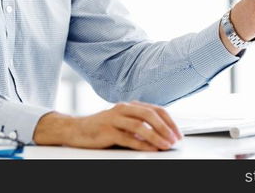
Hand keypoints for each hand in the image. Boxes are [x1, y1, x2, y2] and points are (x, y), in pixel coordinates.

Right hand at [33, 101, 182, 150]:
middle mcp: (123, 108)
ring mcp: (114, 118)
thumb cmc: (102, 128)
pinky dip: (141, 144)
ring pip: (140, 125)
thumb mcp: (123, 123)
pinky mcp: (107, 130)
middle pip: (150, 114)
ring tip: (165, 146)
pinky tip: (150, 149)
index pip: (156, 109)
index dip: (169, 122)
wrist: (76, 130)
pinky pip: (127, 137)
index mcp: (130, 105)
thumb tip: (163, 135)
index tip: (178, 134)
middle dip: (165, 128)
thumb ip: (140, 125)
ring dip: (156, 136)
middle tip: (174, 140)